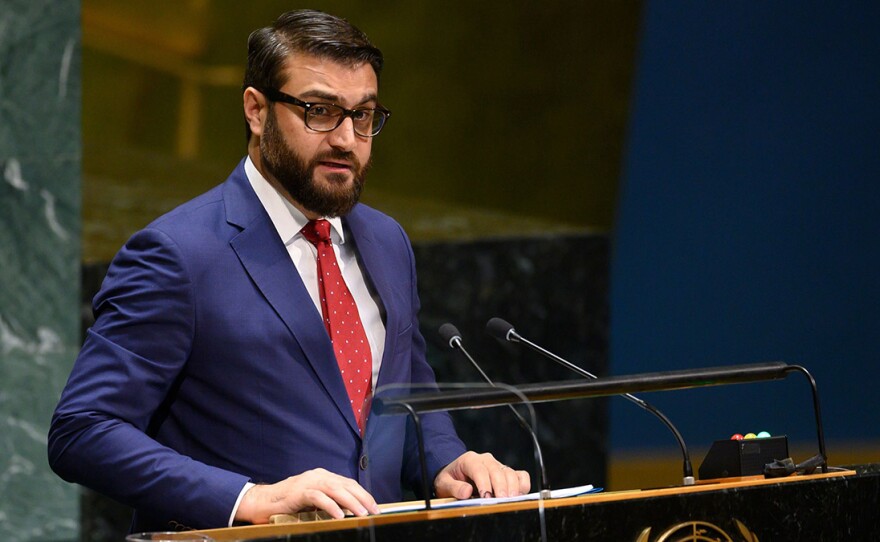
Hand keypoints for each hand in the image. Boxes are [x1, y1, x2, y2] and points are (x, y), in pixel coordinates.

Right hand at [235, 468, 379, 523]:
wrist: (262, 502)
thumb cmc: (287, 504)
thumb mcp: (313, 502)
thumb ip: (329, 501)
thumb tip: (349, 511)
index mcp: (323, 476)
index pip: (348, 483)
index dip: (363, 494)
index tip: (374, 506)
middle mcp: (318, 475)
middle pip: (345, 484)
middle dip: (362, 497)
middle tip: (373, 511)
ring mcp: (308, 482)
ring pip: (335, 489)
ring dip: (351, 502)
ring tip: (361, 513)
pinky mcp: (298, 491)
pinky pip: (318, 498)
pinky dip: (331, 506)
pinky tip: (339, 515)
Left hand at [434, 451, 530, 499]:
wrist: (455, 475)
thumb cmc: (450, 479)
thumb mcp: (444, 484)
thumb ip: (454, 488)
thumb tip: (466, 492)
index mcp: (469, 460)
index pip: (479, 469)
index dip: (484, 483)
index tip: (486, 497)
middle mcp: (486, 460)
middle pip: (496, 471)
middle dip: (500, 487)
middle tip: (500, 501)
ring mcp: (498, 466)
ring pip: (510, 473)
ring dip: (512, 487)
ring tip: (510, 501)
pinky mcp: (507, 473)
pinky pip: (520, 475)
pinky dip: (522, 485)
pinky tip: (518, 495)